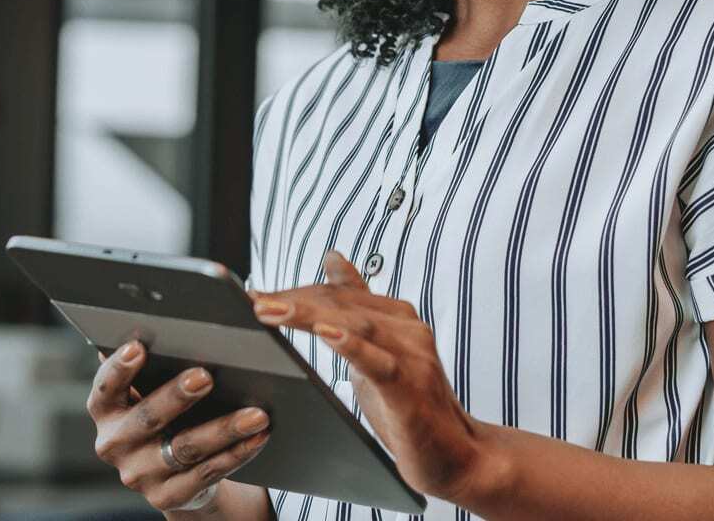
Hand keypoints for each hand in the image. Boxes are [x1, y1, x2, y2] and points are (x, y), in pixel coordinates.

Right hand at [87, 340, 272, 513]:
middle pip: (147, 418)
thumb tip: (173, 320)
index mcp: (105, 409)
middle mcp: (114, 443)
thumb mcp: (150, 388)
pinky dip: (237, 453)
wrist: (171, 472)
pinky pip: (207, 473)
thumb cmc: (164, 411)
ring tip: (256, 413)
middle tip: (206, 376)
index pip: (105, 387)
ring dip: (223, 429)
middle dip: (177, 396)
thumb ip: (155, 360)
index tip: (138, 346)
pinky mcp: (167, 496)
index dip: (119, 368)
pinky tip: (258, 436)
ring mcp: (139, 474)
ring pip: (185, 448)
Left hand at [253, 250, 488, 502]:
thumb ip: (356, 308)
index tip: (254, 294)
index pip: (337, 294)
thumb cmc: (412, 406)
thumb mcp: (377, 351)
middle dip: (293, 301)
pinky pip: (378, 362)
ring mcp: (412, 356)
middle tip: (254, 301)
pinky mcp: (411, 388)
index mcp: (396, 316)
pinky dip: (351, 345)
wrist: (460, 457)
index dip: (295, 292)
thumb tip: (333, 257)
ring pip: (355, 324)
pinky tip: (325, 333)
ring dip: (308, 315)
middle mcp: (407, 327)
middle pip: (341, 304)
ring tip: (272, 312)